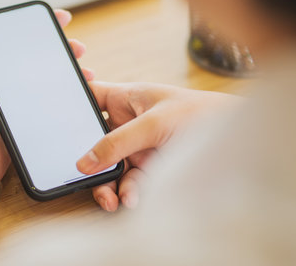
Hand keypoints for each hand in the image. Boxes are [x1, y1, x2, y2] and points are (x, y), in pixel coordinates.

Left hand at [0, 7, 90, 177]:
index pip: (11, 35)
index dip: (37, 25)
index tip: (60, 19)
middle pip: (33, 54)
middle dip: (58, 46)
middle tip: (78, 47)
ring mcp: (9, 99)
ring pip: (43, 76)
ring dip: (65, 68)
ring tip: (86, 68)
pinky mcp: (21, 116)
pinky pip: (45, 98)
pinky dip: (62, 91)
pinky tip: (78, 88)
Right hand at [77, 82, 239, 210]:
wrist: (239, 144)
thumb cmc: (200, 114)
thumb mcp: (154, 123)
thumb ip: (117, 141)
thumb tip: (85, 161)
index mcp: (127, 98)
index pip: (92, 96)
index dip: (73, 103)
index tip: (56, 119)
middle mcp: (129, 122)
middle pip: (95, 140)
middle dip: (89, 160)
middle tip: (83, 175)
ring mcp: (138, 146)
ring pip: (110, 166)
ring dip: (107, 184)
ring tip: (110, 199)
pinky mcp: (150, 168)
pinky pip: (129, 182)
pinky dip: (128, 193)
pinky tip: (131, 199)